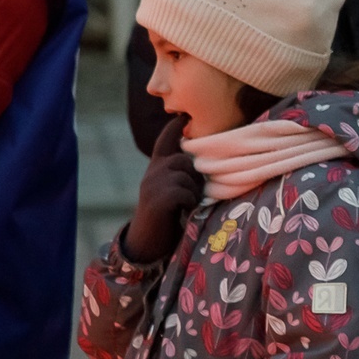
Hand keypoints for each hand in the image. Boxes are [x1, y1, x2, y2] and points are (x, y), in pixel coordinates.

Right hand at [126, 117, 201, 262]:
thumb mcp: (175, 190)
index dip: (175, 128)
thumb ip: (183, 175)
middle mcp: (152, 173)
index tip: (183, 116)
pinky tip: (182, 212)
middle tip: (193, 194)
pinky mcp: (155, 198)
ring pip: (185, 176)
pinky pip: (183, 192)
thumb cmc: (169, 216)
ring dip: (193, 191)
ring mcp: (151, 184)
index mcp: (157, 168)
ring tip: (187, 205)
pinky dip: (189, 202)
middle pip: (184, 159)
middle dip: (195, 175)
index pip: (165, 142)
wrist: (148, 243)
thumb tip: (210, 163)